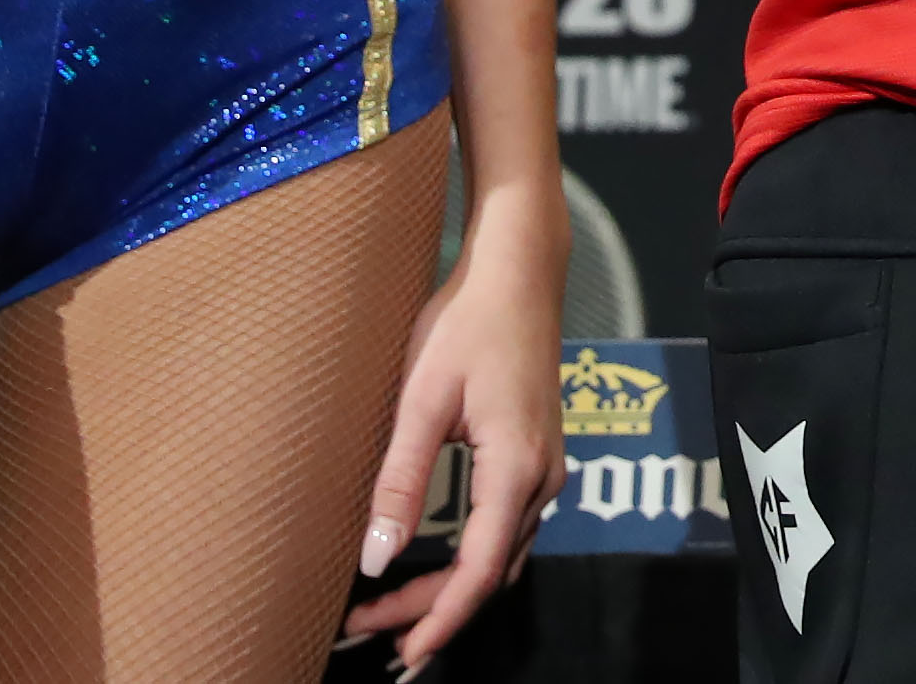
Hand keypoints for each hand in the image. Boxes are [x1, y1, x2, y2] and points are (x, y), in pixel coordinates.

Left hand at [346, 186, 562, 671]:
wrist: (520, 270)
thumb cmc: (467, 323)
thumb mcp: (422, 399)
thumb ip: (400, 480)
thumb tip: (374, 558)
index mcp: (515, 468)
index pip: (479, 571)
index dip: (440, 619)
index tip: (404, 655)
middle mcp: (542, 477)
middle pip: (492, 572)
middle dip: (433, 610)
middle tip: (368, 632)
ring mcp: (547, 467)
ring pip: (502, 555)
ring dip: (451, 588)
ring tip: (391, 611)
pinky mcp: (538, 455)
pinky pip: (508, 529)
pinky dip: (471, 559)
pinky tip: (433, 560)